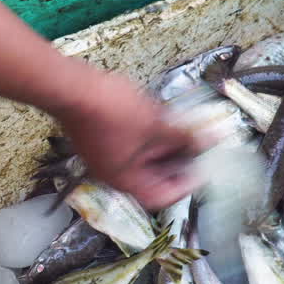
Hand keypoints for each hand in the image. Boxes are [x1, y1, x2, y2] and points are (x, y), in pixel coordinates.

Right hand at [51, 70, 205, 210]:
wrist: (73, 87)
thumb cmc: (108, 110)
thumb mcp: (156, 124)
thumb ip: (185, 137)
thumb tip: (210, 141)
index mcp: (125, 180)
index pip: (161, 196)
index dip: (185, 185)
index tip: (202, 168)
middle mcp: (113, 173)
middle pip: (153, 176)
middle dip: (177, 160)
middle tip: (197, 144)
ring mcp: (105, 155)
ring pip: (143, 157)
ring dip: (165, 145)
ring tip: (183, 127)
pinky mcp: (101, 137)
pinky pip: (132, 143)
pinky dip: (150, 135)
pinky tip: (162, 117)